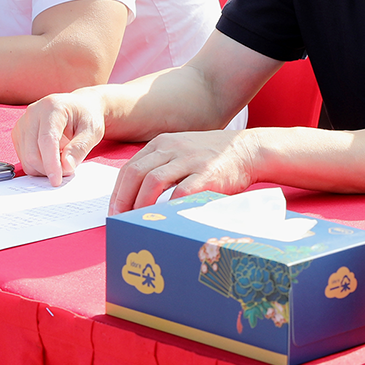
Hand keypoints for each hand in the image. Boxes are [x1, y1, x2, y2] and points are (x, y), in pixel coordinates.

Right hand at [12, 91, 106, 185]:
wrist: (79, 108)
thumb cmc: (86, 117)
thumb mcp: (92, 131)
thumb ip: (80, 148)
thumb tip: (66, 167)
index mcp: (52, 107)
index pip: (47, 140)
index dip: (51, 163)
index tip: (57, 180)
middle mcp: (32, 113)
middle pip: (32, 152)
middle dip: (49, 169)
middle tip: (68, 170)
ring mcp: (22, 123)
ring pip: (26, 159)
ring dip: (44, 168)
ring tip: (63, 159)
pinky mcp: (18, 134)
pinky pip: (24, 159)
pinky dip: (39, 165)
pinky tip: (53, 157)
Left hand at [109, 129, 257, 213]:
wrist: (249, 149)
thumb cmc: (213, 156)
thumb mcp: (182, 151)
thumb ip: (162, 166)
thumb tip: (136, 196)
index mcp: (163, 143)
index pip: (130, 167)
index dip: (118, 192)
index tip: (115, 211)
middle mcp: (173, 148)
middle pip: (135, 174)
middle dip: (123, 200)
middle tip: (119, 220)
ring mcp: (190, 160)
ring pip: (153, 181)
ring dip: (140, 204)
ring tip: (137, 221)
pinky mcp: (208, 173)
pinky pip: (181, 192)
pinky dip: (168, 206)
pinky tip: (164, 218)